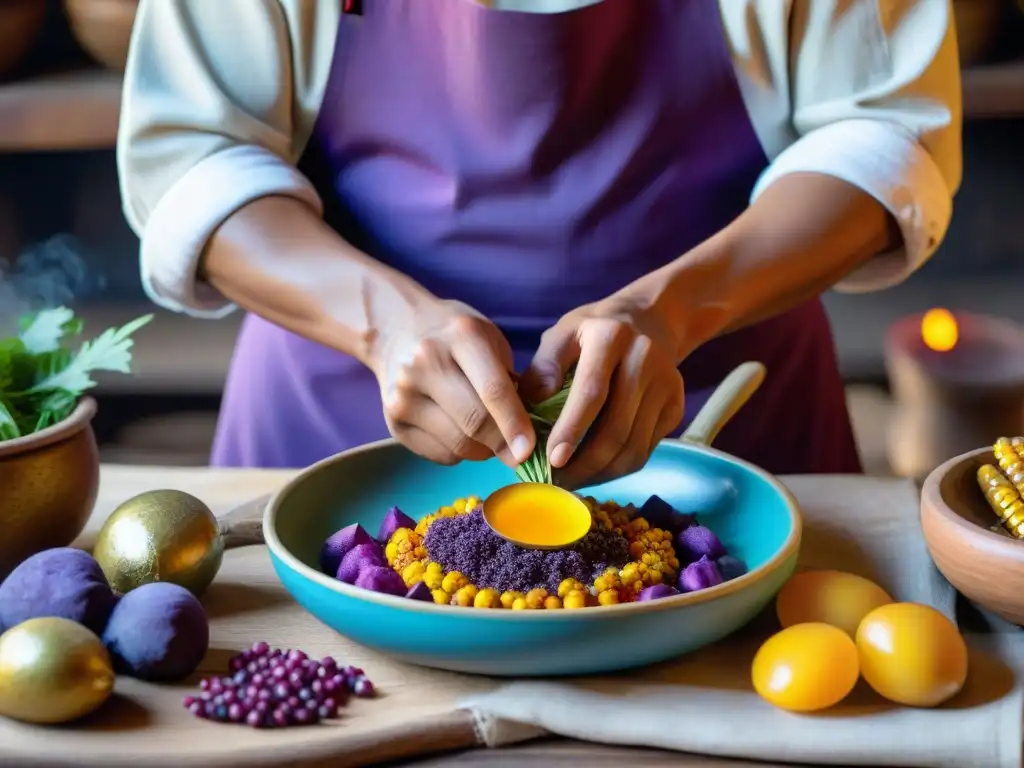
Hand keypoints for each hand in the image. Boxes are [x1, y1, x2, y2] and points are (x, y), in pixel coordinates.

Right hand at [374, 298, 535, 467]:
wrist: (395, 328)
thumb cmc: (455, 335)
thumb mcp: (489, 340)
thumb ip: (510, 380)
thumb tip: (525, 434)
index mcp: (461, 336)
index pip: (493, 390)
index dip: (515, 424)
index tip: (529, 450)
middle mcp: (425, 363)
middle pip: (474, 423)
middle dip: (502, 445)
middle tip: (517, 452)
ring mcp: (403, 395)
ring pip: (457, 445)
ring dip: (482, 450)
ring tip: (489, 435)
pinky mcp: (393, 422)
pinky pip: (440, 454)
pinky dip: (459, 452)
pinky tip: (460, 431)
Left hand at [520, 292, 684, 489]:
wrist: (649, 318)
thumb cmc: (593, 331)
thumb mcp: (562, 333)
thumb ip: (543, 369)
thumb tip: (528, 415)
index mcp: (610, 336)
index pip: (591, 392)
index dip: (572, 429)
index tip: (552, 460)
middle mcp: (645, 359)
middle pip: (616, 428)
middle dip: (584, 464)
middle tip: (556, 483)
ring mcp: (666, 384)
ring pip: (634, 447)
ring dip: (601, 473)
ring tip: (572, 481)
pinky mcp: (676, 405)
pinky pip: (646, 449)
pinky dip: (618, 467)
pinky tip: (595, 469)